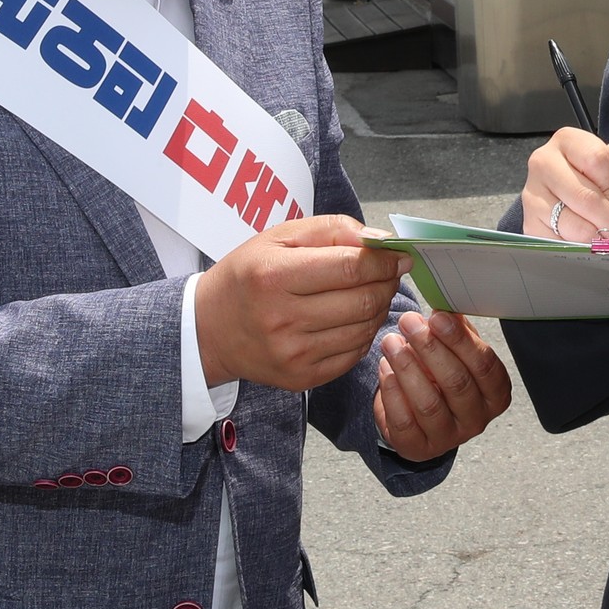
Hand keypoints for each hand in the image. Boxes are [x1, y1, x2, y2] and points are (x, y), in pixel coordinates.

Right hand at [193, 215, 405, 389]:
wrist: (208, 330)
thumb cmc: (247, 276)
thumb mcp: (278, 237)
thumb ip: (331, 229)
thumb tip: (379, 239)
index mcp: (274, 277)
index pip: (351, 268)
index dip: (384, 260)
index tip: (400, 254)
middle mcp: (282, 319)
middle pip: (363, 301)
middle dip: (387, 282)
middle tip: (390, 272)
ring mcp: (293, 354)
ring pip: (364, 329)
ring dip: (379, 307)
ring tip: (371, 292)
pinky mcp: (302, 378)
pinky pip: (354, 355)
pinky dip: (365, 333)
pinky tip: (354, 318)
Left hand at [372, 309, 514, 459]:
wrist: (419, 415)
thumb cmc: (443, 377)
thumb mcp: (457, 353)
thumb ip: (456, 333)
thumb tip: (446, 311)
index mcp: (495, 394)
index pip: (484, 365)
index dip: (460, 340)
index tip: (437, 317)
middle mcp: (477, 420)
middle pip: (457, 382)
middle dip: (430, 348)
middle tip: (409, 323)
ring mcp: (448, 438)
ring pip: (429, 403)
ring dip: (407, 367)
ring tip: (391, 342)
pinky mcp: (418, 448)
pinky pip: (404, 420)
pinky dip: (392, 391)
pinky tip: (385, 367)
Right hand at [523, 127, 608, 242]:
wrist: (583, 201)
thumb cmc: (601, 179)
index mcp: (567, 141)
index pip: (596, 159)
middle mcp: (543, 163)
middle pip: (584, 196)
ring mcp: (532, 194)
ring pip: (571, 223)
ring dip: (595, 236)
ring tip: (604, 237)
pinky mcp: (530, 224)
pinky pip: (559, 244)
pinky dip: (579, 248)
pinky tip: (586, 242)